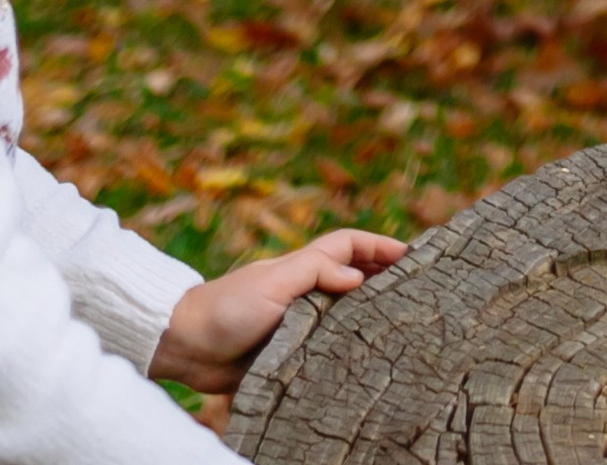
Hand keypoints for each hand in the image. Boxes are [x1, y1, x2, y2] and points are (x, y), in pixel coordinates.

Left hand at [150, 228, 407, 394]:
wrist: (186, 347)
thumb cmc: (228, 307)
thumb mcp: (274, 283)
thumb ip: (316, 274)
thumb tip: (360, 278)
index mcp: (303, 266)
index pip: (351, 246)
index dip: (381, 246)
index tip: (413, 253)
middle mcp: (305, 291)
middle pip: (354, 276)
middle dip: (384, 276)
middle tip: (419, 287)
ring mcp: (297, 322)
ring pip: (343, 313)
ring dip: (369, 312)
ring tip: (403, 323)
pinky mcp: (288, 353)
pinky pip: (325, 348)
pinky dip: (346, 349)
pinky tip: (363, 360)